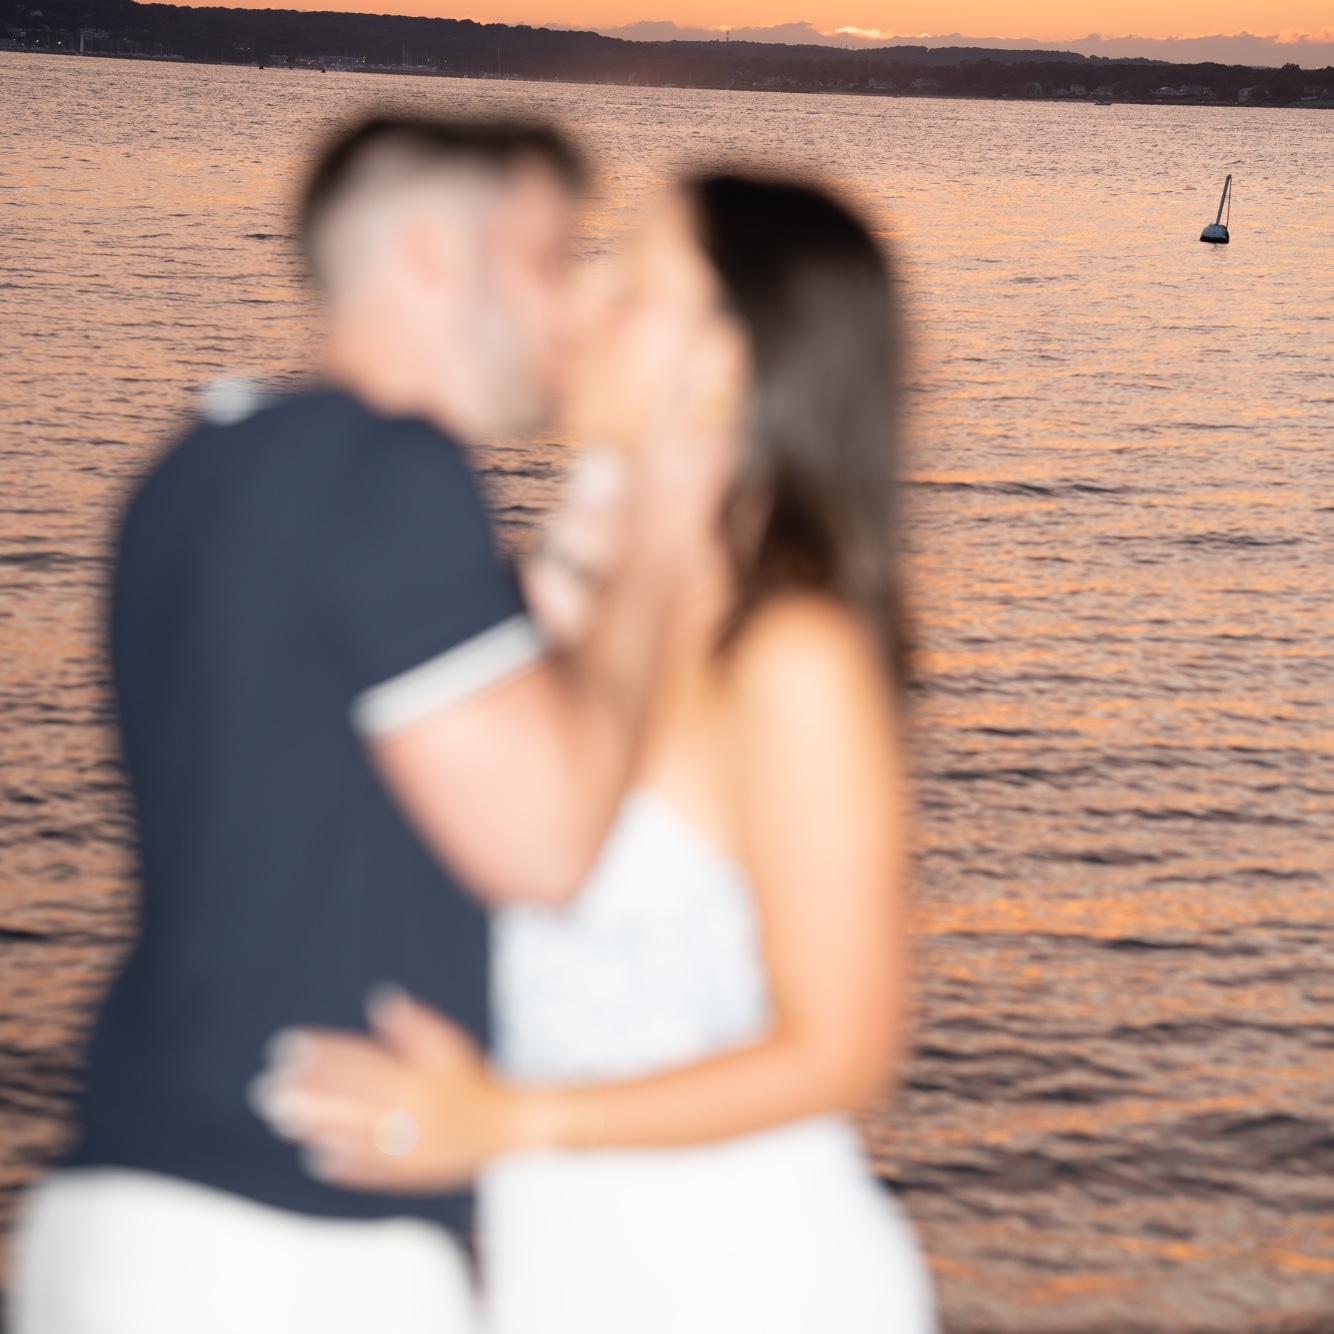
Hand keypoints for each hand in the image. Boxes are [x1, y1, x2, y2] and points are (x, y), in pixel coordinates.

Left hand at [249, 988, 514, 1191]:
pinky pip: (370, 1170)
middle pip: (346, 1101)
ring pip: (351, 1136)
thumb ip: (413, 1024)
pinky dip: (342, 1165)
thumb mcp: (449, 1044)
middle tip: (268, 1088)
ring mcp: (407, 1147)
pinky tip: (316, 1156)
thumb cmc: (475, 1080)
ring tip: (282, 1118)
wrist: (508, 1127)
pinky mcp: (410, 1173)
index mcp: (414, 1078)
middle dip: (305, 1093)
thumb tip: (378, 1000)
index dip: (319, 1054)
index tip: (287, 1049)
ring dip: (314, 1127)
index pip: (356, 1063)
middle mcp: (406, 1113)